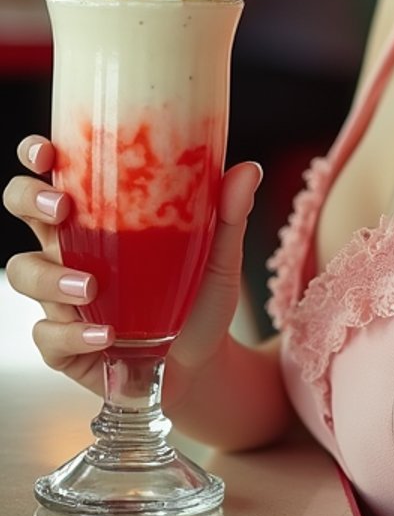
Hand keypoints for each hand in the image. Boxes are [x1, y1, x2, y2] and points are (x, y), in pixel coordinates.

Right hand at [3, 135, 261, 403]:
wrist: (201, 364)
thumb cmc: (198, 296)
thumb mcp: (219, 254)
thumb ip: (228, 213)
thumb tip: (248, 169)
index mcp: (99, 215)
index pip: (55, 172)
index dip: (38, 155)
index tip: (48, 151)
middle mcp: (70, 248)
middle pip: (24, 210)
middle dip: (30, 200)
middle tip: (63, 208)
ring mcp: (60, 297)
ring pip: (23, 272)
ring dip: (51, 277)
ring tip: (90, 286)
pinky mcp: (62, 344)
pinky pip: (48, 336)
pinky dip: (74, 335)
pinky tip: (105, 335)